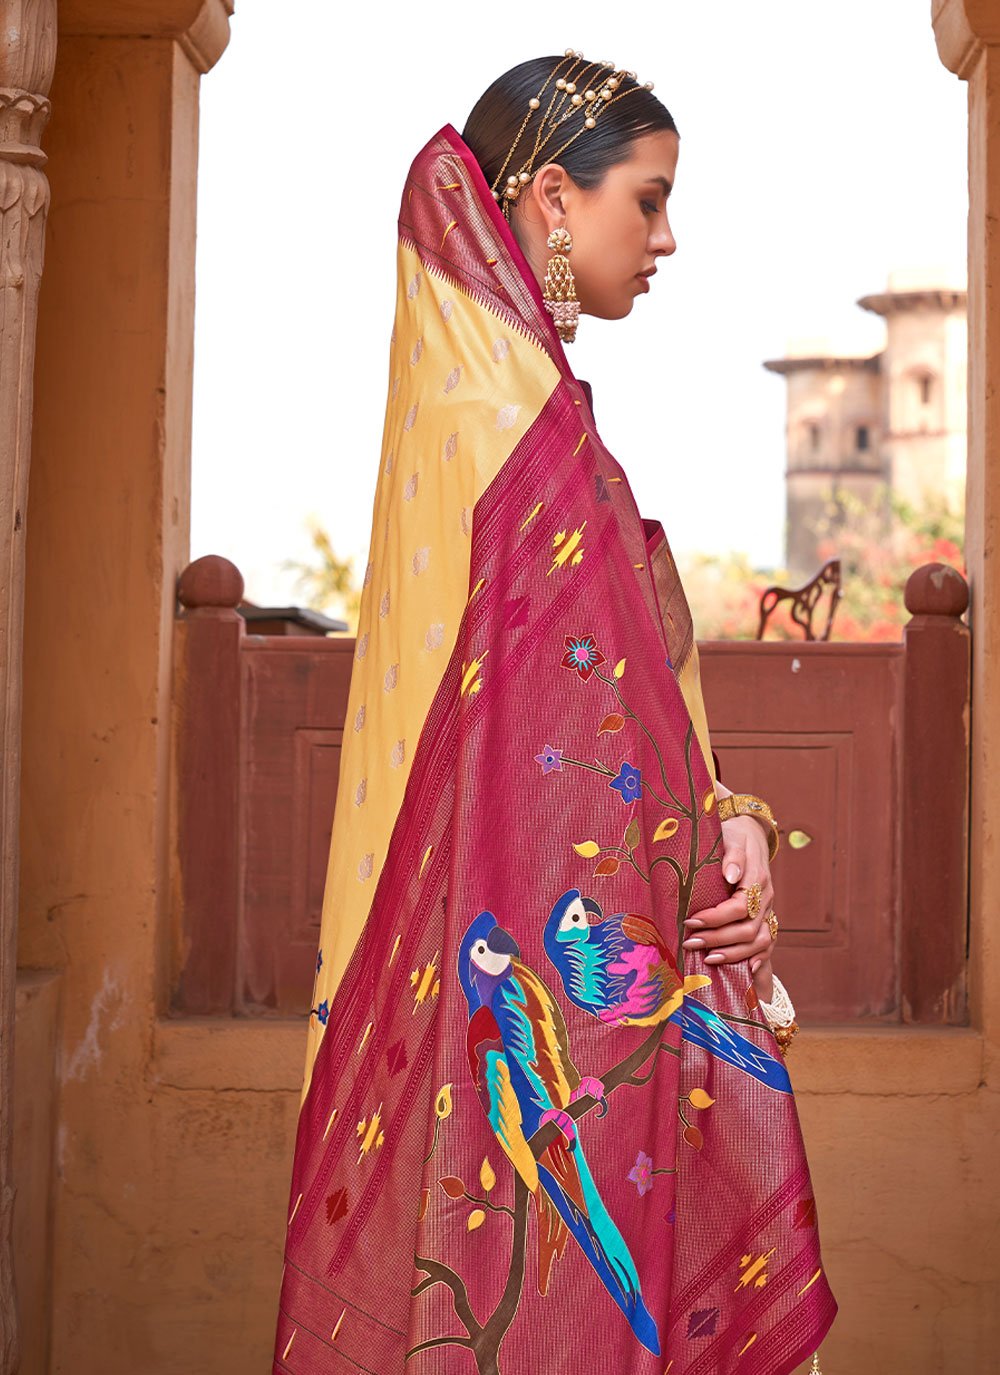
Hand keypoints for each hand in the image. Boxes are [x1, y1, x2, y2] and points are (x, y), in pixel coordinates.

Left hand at [682, 811, 775, 997]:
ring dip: (734, 954)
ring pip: (760, 941)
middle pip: (749, 929)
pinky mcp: (767, 917)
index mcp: (757, 879)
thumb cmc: (734, 834)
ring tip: (709, 959)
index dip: (715, 919)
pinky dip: (759, 961)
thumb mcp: (731, 836)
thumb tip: (731, 874)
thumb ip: (732, 854)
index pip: (740, 907)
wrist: (750, 832)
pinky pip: (768, 944)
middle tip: (690, 943)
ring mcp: (769, 909)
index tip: (690, 921)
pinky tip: (746, 973)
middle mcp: (767, 897)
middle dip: (718, 940)